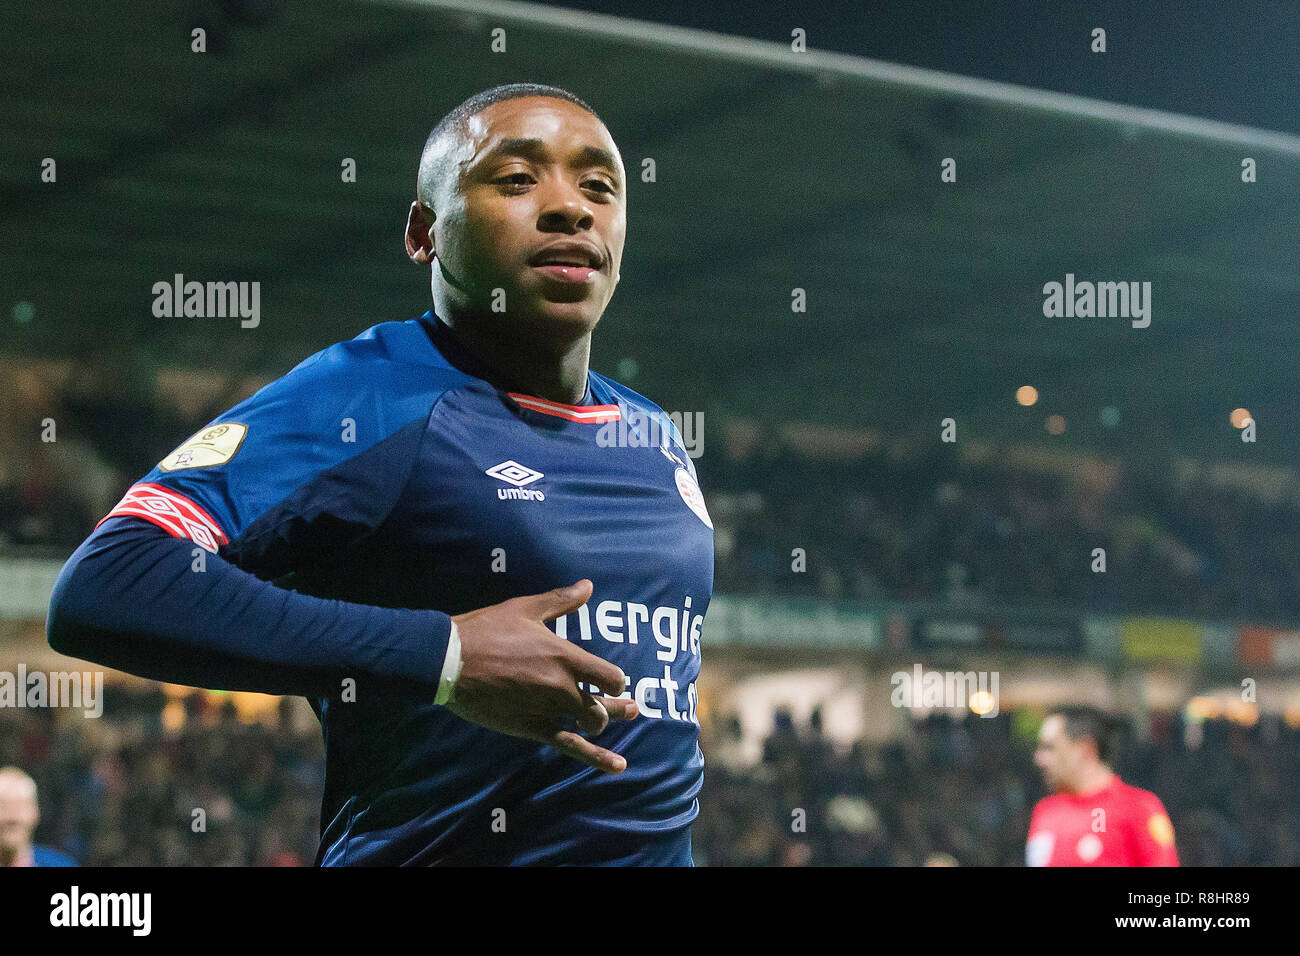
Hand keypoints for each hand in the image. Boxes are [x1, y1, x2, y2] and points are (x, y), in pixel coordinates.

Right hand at [447, 579, 637, 772]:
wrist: (450, 661)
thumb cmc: (486, 631)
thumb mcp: (526, 609)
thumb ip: (561, 601)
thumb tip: (588, 586)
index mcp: (565, 656)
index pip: (610, 676)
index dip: (615, 681)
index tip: (611, 681)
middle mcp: (563, 686)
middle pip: (603, 705)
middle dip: (616, 707)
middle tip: (628, 708)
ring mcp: (549, 710)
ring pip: (591, 725)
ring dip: (600, 724)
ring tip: (609, 724)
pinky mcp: (532, 728)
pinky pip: (571, 746)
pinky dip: (597, 758)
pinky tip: (618, 766)